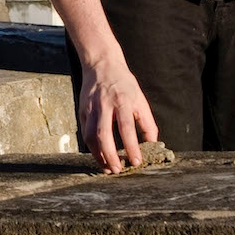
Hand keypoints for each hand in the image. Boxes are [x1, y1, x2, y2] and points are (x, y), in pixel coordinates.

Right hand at [78, 53, 158, 173]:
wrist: (101, 64)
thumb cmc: (124, 84)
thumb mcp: (140, 99)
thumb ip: (147, 122)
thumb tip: (152, 144)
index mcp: (122, 101)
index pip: (126, 128)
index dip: (132, 147)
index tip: (136, 162)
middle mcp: (104, 105)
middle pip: (103, 134)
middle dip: (110, 155)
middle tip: (118, 170)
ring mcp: (90, 108)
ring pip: (90, 136)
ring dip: (98, 155)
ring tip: (107, 168)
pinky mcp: (82, 111)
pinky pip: (85, 133)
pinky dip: (91, 147)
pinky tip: (99, 155)